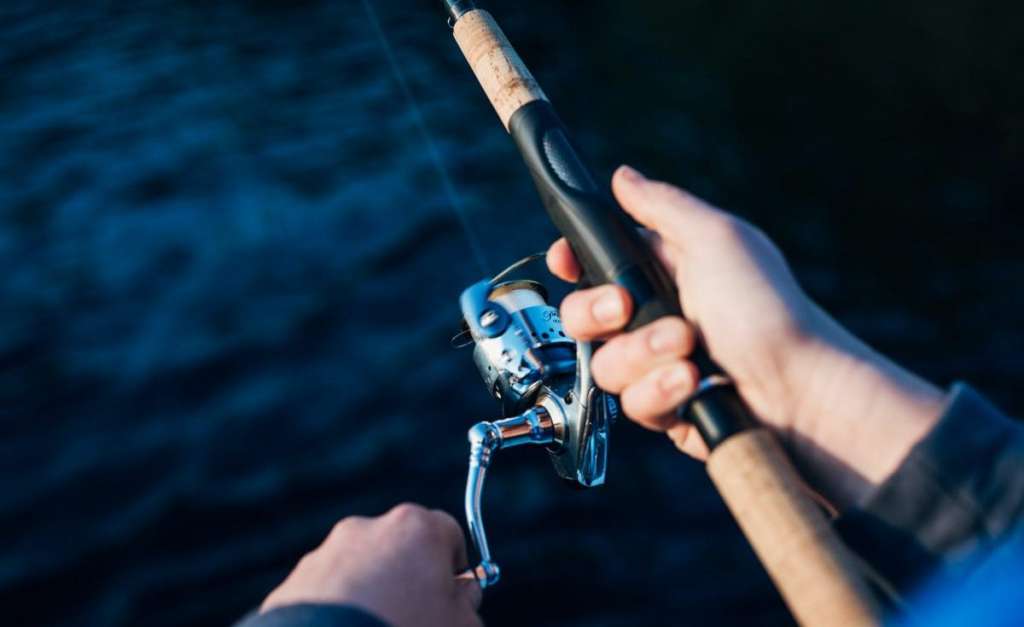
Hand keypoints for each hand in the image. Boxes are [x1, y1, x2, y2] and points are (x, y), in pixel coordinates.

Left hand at [261, 503, 481, 626]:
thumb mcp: (459, 625)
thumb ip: (467, 603)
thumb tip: (463, 596)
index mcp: (415, 528)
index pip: (448, 533)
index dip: (454, 567)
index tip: (453, 596)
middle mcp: (368, 529)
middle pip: (400, 548)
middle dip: (409, 578)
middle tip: (414, 616)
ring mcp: (327, 554)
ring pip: (361, 570)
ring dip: (371, 594)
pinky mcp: (295, 583)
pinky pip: (328, 593)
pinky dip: (338, 611)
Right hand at [548, 165, 944, 508]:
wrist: (797, 390)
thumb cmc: (767, 309)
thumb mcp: (716, 239)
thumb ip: (662, 205)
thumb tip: (622, 176)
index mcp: (663, 271)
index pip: (596, 262)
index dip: (573, 261)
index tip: (565, 259)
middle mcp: (654, 317)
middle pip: (581, 315)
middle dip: (599, 312)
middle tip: (629, 308)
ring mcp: (658, 365)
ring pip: (605, 364)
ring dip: (644, 355)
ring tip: (689, 351)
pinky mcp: (665, 408)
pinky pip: (633, 404)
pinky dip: (661, 393)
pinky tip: (694, 384)